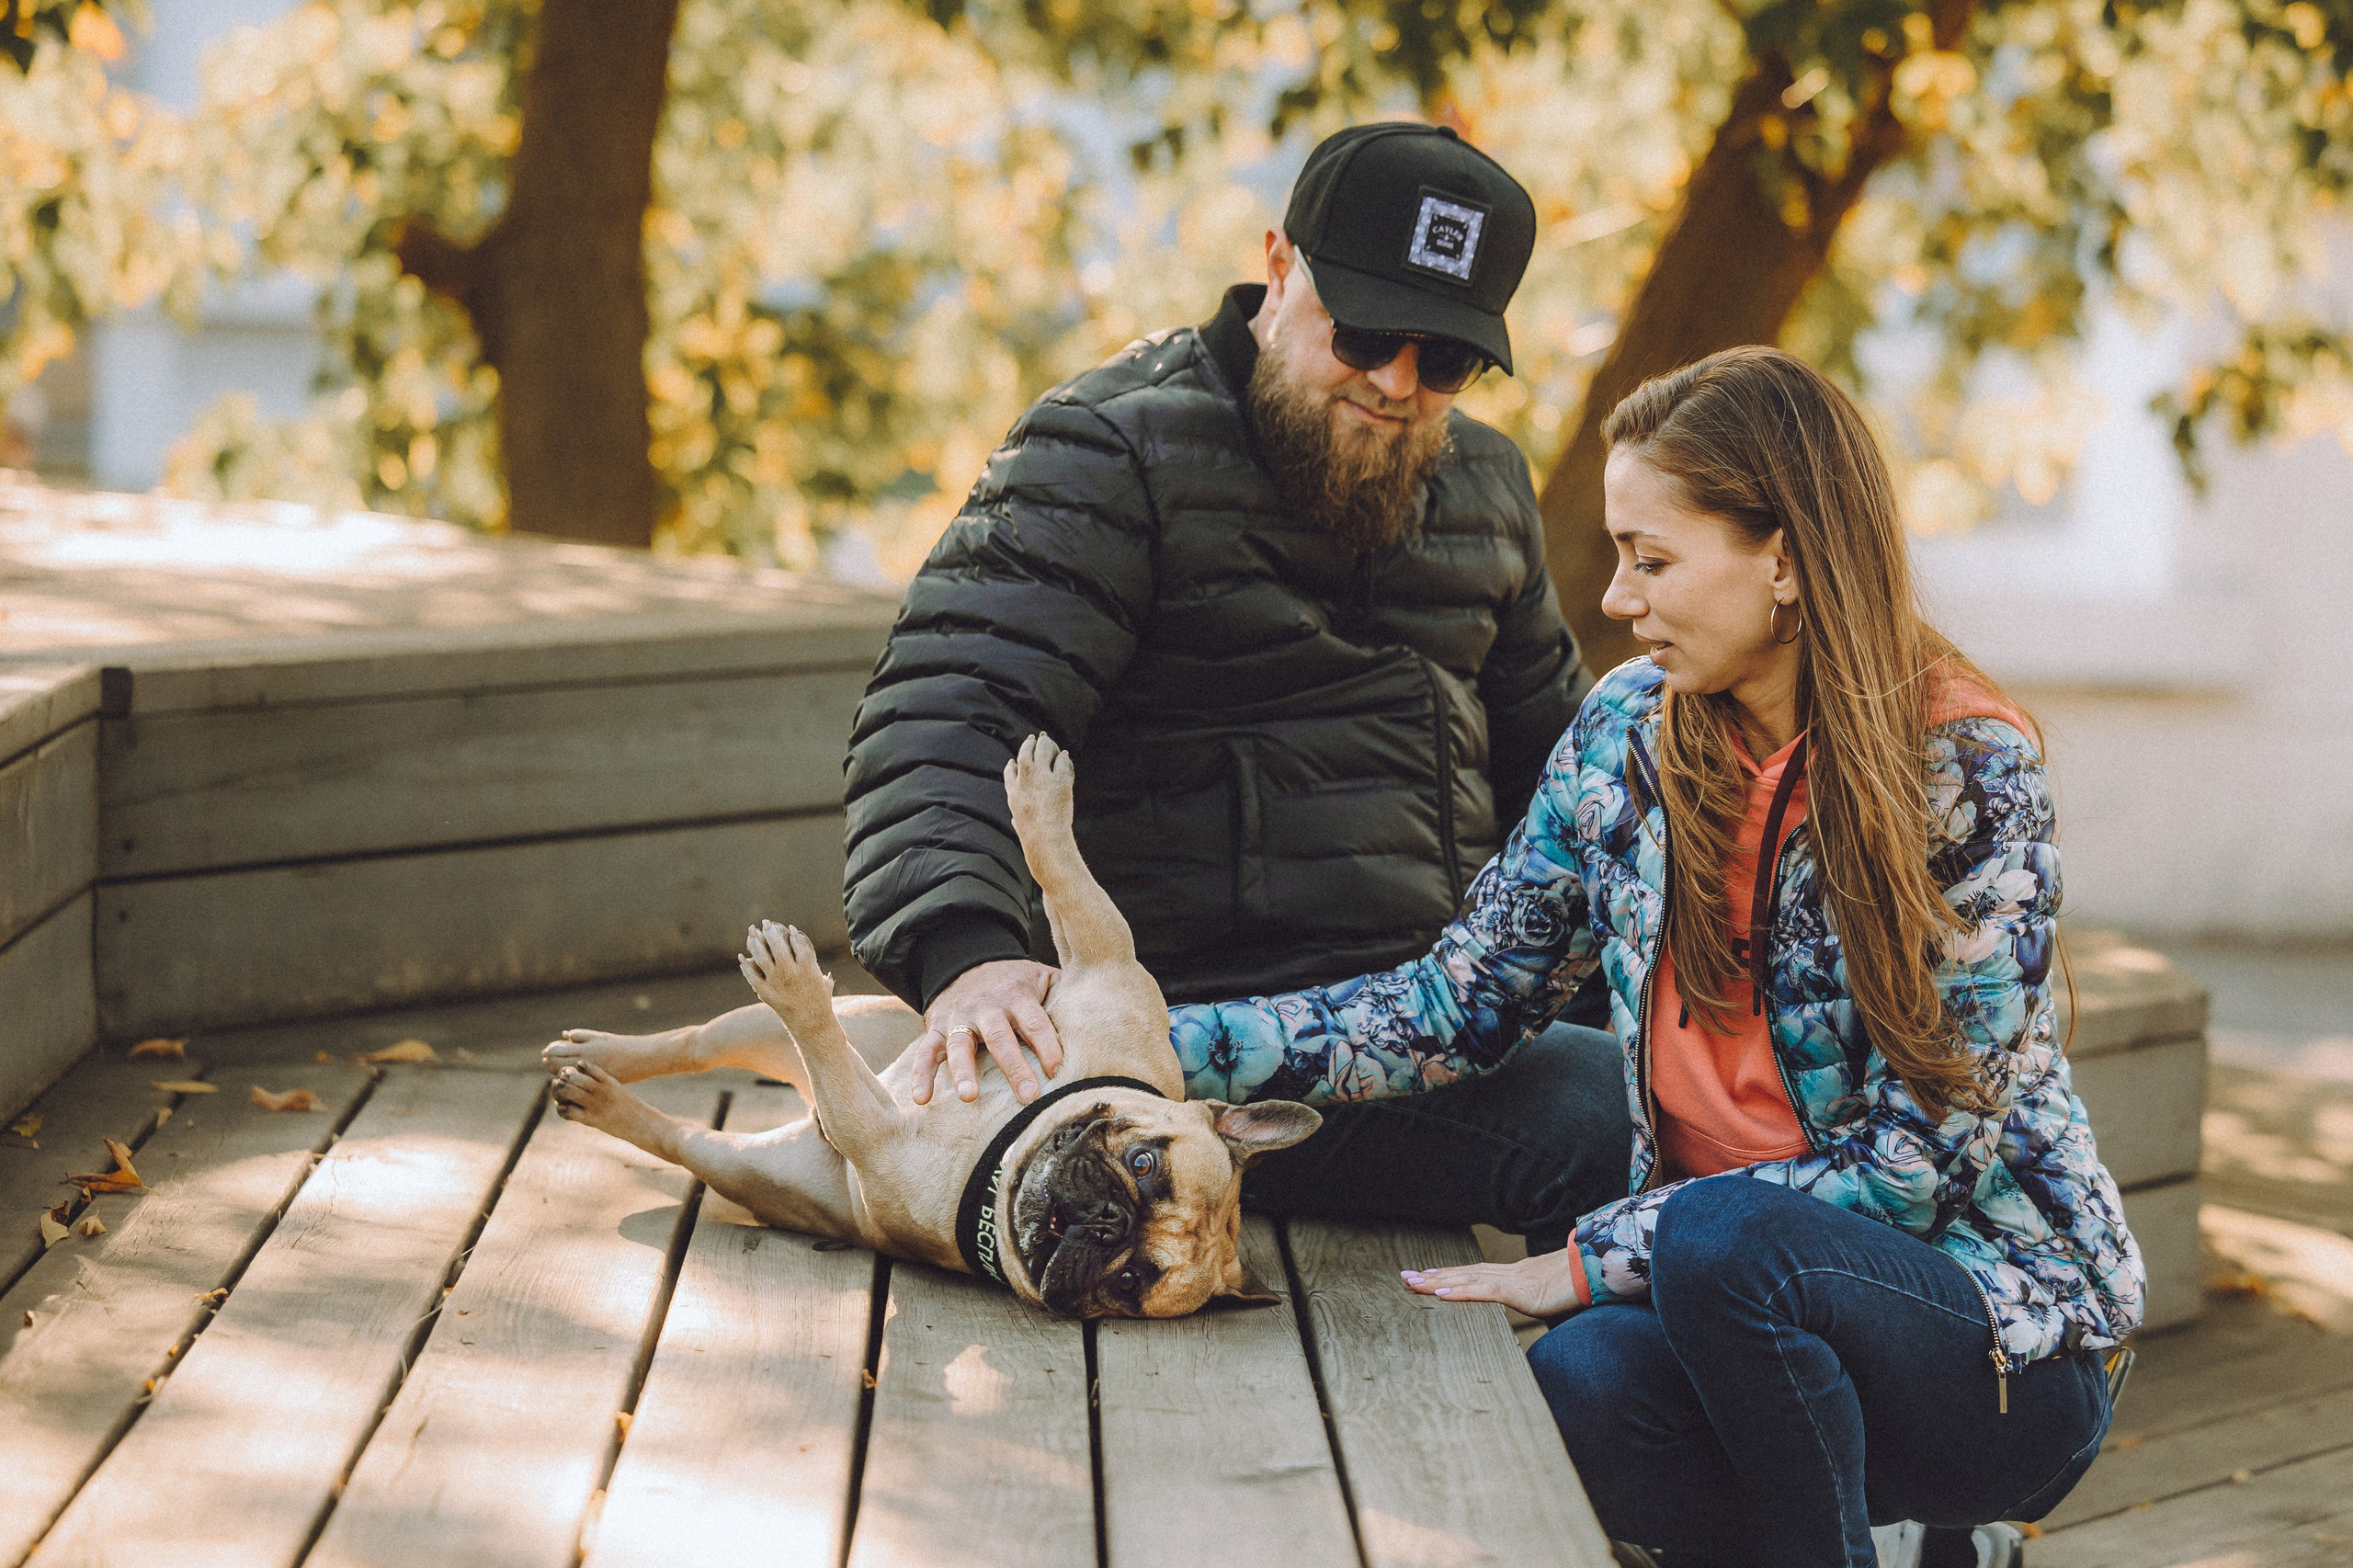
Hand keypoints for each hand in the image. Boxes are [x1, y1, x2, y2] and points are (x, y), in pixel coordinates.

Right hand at [907, 959, 1062, 1104]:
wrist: (966, 963)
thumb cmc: (1016, 983)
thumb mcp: (1041, 978)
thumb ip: (1066, 994)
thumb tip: (1105, 1013)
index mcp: (1017, 995)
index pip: (1035, 1022)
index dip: (1047, 1045)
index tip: (1057, 1071)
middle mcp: (987, 1006)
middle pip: (1000, 1037)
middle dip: (1013, 1066)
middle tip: (1027, 1096)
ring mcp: (959, 1017)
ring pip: (959, 1044)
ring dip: (963, 1070)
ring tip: (969, 1097)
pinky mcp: (936, 1027)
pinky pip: (925, 1051)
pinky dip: (921, 1074)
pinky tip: (922, 1099)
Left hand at [1401, 1249, 1585, 1318]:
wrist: (1603, 1271)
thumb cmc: (1585, 1284)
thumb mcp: (1557, 1297)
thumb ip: (1543, 1300)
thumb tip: (1542, 1305)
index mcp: (1517, 1275)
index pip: (1476, 1274)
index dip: (1451, 1275)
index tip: (1429, 1275)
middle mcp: (1510, 1273)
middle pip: (1464, 1273)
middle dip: (1433, 1276)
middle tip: (1406, 1277)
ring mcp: (1513, 1280)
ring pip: (1466, 1278)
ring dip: (1436, 1281)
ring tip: (1412, 1282)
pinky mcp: (1519, 1290)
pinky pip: (1483, 1291)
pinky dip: (1459, 1291)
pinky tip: (1439, 1292)